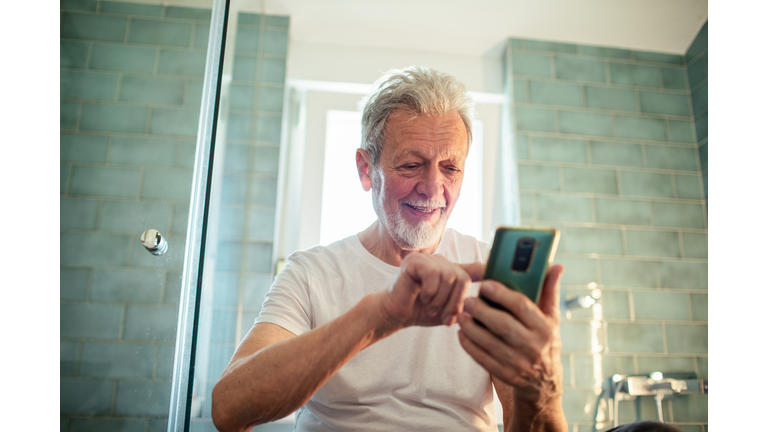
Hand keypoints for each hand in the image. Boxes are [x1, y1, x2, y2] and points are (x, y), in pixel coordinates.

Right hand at [377, 253, 483, 328]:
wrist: (395, 314)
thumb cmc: (420, 312)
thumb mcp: (447, 311)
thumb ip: (462, 306)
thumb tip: (479, 306)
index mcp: (451, 272)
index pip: (474, 268)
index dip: (488, 268)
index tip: (498, 270)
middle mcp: (442, 262)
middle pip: (463, 278)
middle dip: (455, 301)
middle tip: (444, 316)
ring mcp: (428, 260)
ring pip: (448, 277)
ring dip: (440, 299)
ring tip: (430, 307)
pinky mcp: (415, 261)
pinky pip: (433, 275)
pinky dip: (430, 291)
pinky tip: (422, 297)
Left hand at [457, 265, 564, 403]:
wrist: (545, 381)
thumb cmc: (545, 340)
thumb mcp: (551, 317)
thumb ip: (550, 290)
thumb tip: (556, 266)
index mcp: (545, 328)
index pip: (522, 307)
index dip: (503, 295)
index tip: (486, 284)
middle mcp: (533, 346)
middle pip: (503, 325)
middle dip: (482, 311)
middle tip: (468, 300)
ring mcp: (519, 363)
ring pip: (490, 343)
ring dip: (472, 328)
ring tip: (461, 315)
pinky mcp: (506, 374)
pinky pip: (483, 359)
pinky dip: (470, 346)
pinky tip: (462, 333)